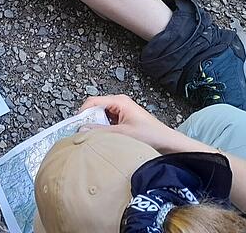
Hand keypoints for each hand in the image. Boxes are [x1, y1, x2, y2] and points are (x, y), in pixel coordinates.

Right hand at [77, 95, 191, 153]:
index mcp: (119, 101)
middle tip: (86, 134)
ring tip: (97, 138)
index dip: (82, 113)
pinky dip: (105, 130)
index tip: (76, 126)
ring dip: (98, 126)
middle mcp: (119, 103)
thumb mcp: (122, 134)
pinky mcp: (125, 119)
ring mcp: (122, 111)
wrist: (169, 144)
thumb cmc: (151, 136)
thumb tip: (80, 130)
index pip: (92, 102)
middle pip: (95, 109)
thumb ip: (100, 132)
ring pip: (101, 116)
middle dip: (90, 121)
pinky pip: (108, 122)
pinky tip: (106, 139)